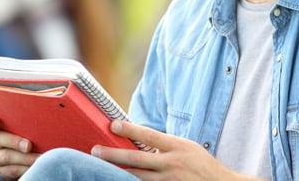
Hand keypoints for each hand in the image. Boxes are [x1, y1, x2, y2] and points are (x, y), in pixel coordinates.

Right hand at [0, 114, 39, 179]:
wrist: (34, 152)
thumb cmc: (34, 130)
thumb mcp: (30, 122)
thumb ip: (30, 114)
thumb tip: (45, 101)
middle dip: (14, 141)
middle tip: (29, 145)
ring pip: (5, 157)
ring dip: (24, 158)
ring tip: (38, 158)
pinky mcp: (1, 171)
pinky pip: (11, 170)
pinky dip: (25, 168)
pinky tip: (36, 166)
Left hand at [91, 121, 261, 180]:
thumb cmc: (202, 165)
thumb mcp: (187, 148)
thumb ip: (166, 146)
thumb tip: (141, 140)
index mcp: (177, 147)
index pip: (149, 135)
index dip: (130, 129)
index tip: (113, 124)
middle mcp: (171, 163)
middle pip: (136, 159)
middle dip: (113, 154)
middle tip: (95, 150)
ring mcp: (169, 180)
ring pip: (136, 176)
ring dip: (118, 170)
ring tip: (101, 165)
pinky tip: (120, 178)